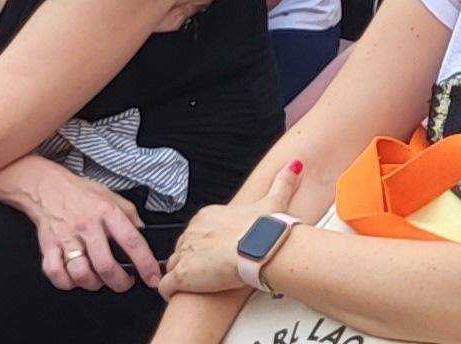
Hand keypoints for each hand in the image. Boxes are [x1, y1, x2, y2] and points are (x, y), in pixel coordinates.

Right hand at [0, 153, 163, 294]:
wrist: (47, 187)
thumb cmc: (81, 193)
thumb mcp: (112, 196)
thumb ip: (129, 215)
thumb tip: (143, 232)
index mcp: (107, 212)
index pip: (132, 241)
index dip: (145, 263)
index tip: (153, 278)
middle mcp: (87, 226)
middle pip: (105, 265)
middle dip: (120, 282)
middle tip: (125, 283)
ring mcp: (66, 238)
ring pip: (80, 273)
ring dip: (93, 284)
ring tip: (99, 280)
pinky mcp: (48, 246)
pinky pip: (55, 273)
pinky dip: (66, 282)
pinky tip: (75, 278)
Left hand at [163, 160, 309, 298]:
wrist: (261, 249)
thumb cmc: (265, 230)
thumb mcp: (274, 202)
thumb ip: (283, 182)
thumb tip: (294, 166)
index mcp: (208, 216)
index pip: (197, 231)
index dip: (205, 244)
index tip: (217, 252)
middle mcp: (192, 232)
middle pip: (184, 248)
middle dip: (193, 259)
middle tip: (210, 270)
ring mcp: (185, 253)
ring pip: (174, 265)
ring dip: (182, 274)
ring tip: (198, 284)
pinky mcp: (182, 275)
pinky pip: (166, 285)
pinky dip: (170, 291)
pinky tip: (180, 293)